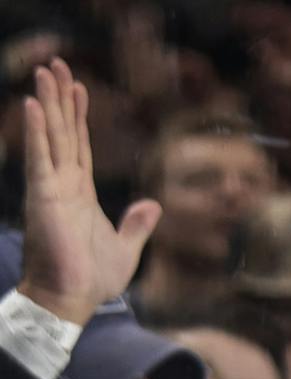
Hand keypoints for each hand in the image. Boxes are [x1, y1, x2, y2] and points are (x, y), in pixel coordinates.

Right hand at [17, 60, 159, 325]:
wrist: (73, 300)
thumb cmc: (93, 278)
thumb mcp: (126, 247)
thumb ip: (137, 224)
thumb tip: (154, 205)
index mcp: (81, 193)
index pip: (80, 145)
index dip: (79, 116)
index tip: (79, 88)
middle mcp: (63, 184)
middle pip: (63, 131)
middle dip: (60, 98)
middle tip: (56, 64)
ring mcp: (51, 188)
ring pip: (51, 136)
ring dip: (48, 103)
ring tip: (45, 72)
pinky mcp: (44, 197)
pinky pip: (39, 158)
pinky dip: (36, 132)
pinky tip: (34, 106)